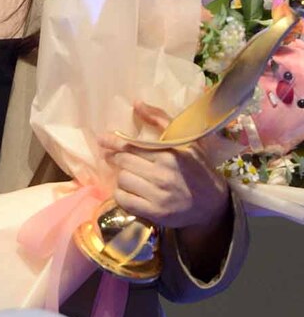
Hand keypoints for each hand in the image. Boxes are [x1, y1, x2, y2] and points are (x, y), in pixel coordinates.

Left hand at [98, 101, 229, 229]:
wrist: (214, 204)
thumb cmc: (198, 168)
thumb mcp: (187, 140)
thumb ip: (161, 120)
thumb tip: (136, 103)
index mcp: (170, 154)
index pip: (132, 146)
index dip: (114, 142)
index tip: (103, 139)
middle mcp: (163, 175)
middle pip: (124, 162)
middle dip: (116, 158)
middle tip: (112, 157)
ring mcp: (159, 195)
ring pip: (123, 180)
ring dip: (121, 176)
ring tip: (128, 175)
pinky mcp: (154, 213)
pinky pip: (124, 200)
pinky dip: (121, 194)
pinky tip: (128, 191)